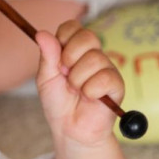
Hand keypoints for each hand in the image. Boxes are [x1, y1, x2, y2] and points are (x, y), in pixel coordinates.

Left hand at [35, 20, 124, 145]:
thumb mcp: (46, 79)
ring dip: (78, 80)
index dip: (63, 40)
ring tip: (77, 93)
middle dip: (70, 59)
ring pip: (95, 59)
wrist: (70, 131)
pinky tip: (89, 99)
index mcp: (76, 50)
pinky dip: (91, 91)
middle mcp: (93, 55)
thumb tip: (41, 33)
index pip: (72, 27)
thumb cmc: (59, 105)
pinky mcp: (116, 85)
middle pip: (87, 37)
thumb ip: (47, 56)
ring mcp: (107, 69)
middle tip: (67, 78)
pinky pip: (105, 78)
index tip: (57, 61)